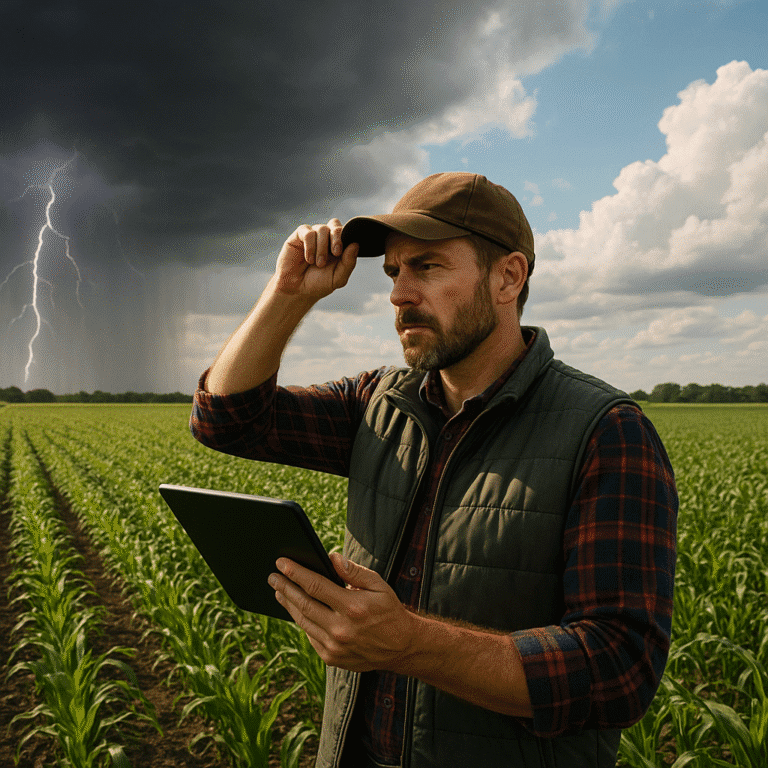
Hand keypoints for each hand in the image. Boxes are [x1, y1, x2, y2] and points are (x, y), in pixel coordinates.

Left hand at [268, 553, 417, 672]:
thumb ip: (354, 571)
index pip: (315, 585)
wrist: (402, 647)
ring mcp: (334, 647)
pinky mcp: (331, 658)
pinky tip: (296, 610)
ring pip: (303, 622)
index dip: (296, 573)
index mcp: (353, 607)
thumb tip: (331, 558)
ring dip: (288, 604)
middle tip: (273, 576)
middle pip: (303, 604)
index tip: (282, 563)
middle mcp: (341, 629)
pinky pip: (310, 636)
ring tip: (279, 591)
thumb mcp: (378, 585)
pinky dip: (301, 621)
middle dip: (285, 587)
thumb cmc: (389, 611)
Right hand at [274, 218, 358, 299]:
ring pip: (322, 229)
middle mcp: (326, 238)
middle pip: (335, 225)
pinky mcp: (299, 235)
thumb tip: (356, 244)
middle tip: (336, 253)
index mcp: (338, 246)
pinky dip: (310, 246)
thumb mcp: (338, 278)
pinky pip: (308, 232)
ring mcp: (313, 235)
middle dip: (337, 238)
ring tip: (318, 263)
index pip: (346, 232)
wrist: (296, 290)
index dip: (347, 237)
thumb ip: (349, 263)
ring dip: (322, 247)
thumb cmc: (318, 284)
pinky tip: (309, 259)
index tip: (343, 252)